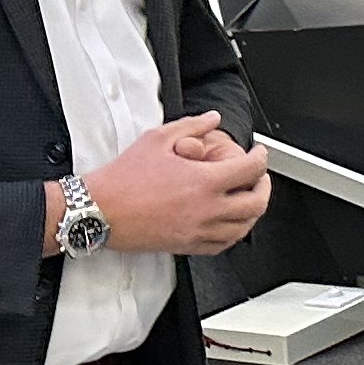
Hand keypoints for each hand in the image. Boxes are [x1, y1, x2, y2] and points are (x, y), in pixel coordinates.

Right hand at [86, 113, 268, 257]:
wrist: (99, 210)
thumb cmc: (123, 178)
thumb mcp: (157, 139)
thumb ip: (191, 126)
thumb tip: (212, 119)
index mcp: (203, 182)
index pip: (250, 170)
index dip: (261, 158)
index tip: (259, 153)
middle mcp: (206, 209)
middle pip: (256, 203)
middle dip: (264, 186)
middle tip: (260, 176)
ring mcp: (198, 231)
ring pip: (243, 227)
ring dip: (253, 211)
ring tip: (250, 198)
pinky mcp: (187, 245)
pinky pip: (223, 245)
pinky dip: (234, 233)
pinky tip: (231, 223)